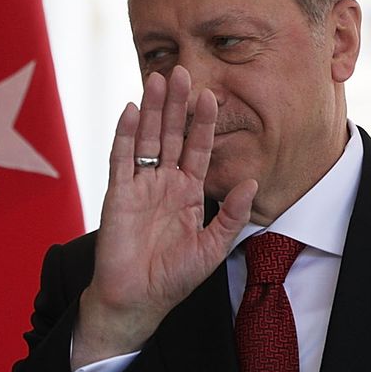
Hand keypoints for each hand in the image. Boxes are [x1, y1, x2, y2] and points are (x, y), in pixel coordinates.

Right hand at [71, 65, 254, 364]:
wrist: (137, 300)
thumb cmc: (173, 278)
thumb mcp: (213, 247)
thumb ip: (231, 215)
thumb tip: (253, 182)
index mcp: (187, 193)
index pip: (197, 148)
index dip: (203, 123)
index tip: (212, 94)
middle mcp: (162, 183)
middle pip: (170, 134)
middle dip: (176, 104)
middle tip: (181, 71)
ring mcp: (138, 186)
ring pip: (146, 139)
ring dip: (151, 109)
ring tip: (157, 78)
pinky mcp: (117, 195)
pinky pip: (121, 159)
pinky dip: (125, 134)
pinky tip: (130, 110)